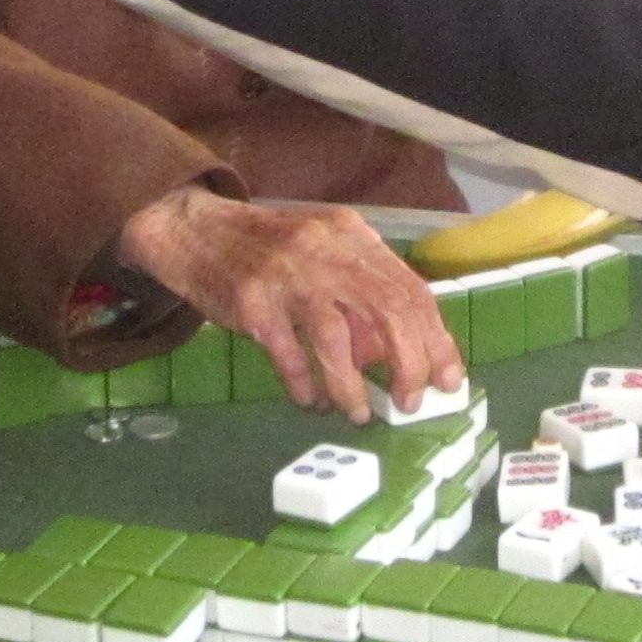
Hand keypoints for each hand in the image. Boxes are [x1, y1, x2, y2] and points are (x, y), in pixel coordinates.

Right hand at [116, 185, 457, 424]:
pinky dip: (304, 383)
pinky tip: (310, 400)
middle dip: (408, 364)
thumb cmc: (269, 249)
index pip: (411, 290)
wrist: (195, 228)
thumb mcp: (324, 252)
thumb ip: (361, 293)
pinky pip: (286, 353)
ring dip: (352, 384)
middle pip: (388, 309)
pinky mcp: (251, 300)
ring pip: (336, 336)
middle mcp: (325, 249)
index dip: (435, 341)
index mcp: (352, 237)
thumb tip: (397, 354)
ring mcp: (287, 273)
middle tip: (408, 401)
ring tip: (358, 412)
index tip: (446, 380)